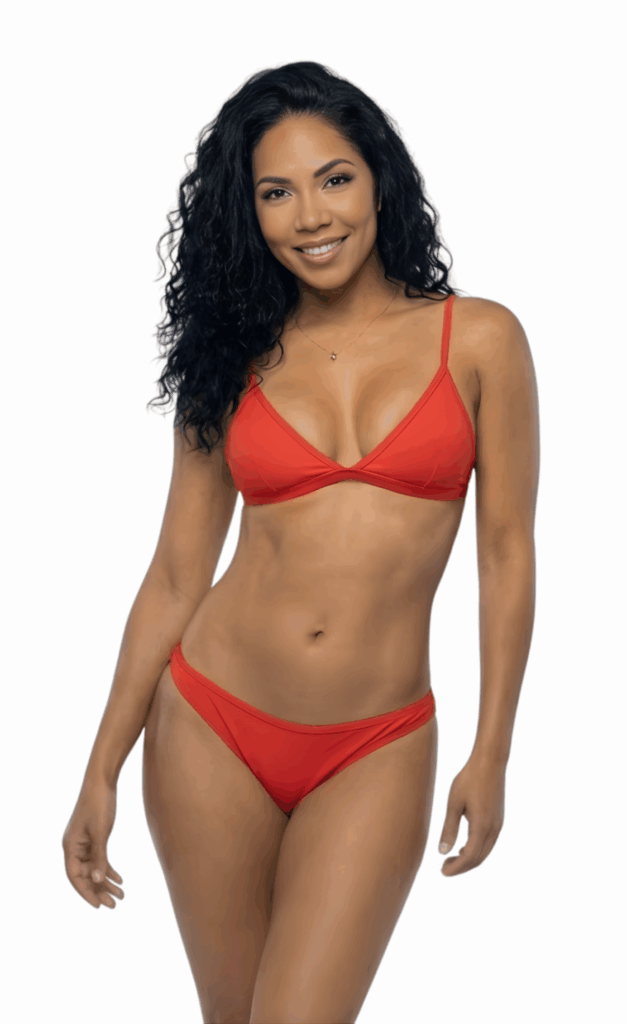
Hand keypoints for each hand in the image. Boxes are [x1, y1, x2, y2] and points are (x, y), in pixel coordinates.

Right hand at [62, 778, 124, 908]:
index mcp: (70, 846)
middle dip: (99, 891)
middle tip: (114, 905)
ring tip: (122, 896)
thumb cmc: (99, 804)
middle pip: (85, 876)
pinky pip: (100, 859)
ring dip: (106, 882)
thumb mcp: (100, 832)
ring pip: (94, 869)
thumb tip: (97, 880)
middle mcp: (74, 847)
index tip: (99, 905)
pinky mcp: (94, 837)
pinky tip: (120, 879)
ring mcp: (84, 843)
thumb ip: (99, 856)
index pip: (75, 876)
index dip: (86, 892)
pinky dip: (109, 869)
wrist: (102, 781)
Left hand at [438, 755, 504, 875]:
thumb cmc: (469, 779)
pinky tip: (463, 846)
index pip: (469, 857)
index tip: (442, 872)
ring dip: (469, 859)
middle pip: (479, 858)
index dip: (456, 868)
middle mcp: (493, 829)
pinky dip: (476, 850)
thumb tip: (442, 852)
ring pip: (485, 852)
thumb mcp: (454, 803)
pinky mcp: (499, 819)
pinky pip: (488, 843)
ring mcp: (498, 825)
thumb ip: (449, 828)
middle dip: (462, 867)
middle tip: (444, 868)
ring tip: (451, 859)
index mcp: (481, 826)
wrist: (490, 762)